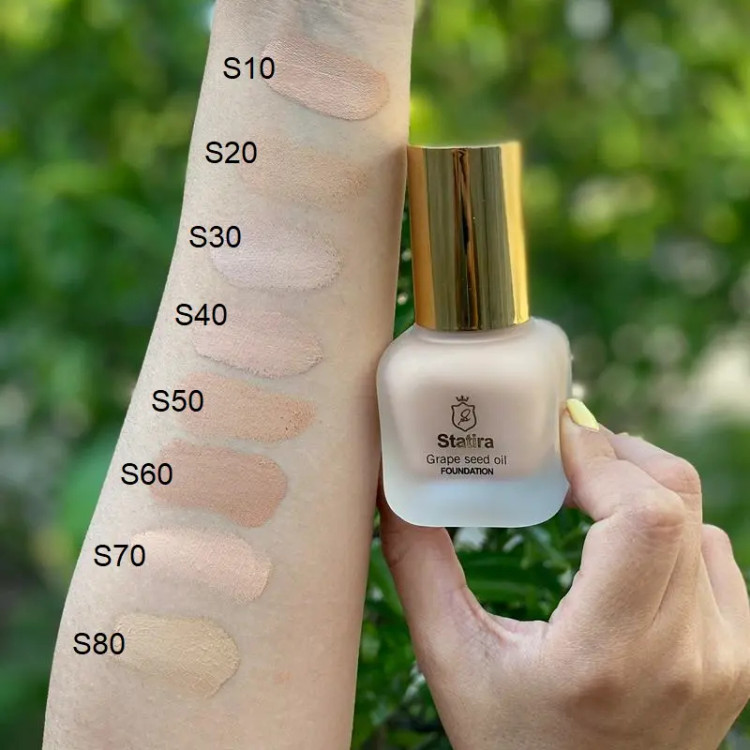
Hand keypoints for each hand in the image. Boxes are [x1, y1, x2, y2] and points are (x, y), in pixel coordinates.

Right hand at [379, 402, 749, 749]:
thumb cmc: (512, 747)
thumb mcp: (453, 662)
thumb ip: (418, 567)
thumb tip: (394, 489)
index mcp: (608, 654)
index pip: (644, 515)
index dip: (601, 457)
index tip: (554, 435)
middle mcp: (685, 653)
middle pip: (675, 500)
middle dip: (616, 456)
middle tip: (563, 451)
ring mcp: (724, 657)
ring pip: (698, 519)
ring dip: (641, 486)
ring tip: (586, 488)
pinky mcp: (738, 658)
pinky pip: (713, 554)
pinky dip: (669, 525)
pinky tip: (623, 539)